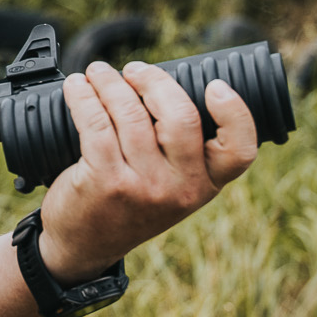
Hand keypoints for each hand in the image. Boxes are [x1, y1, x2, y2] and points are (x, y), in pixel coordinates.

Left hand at [36, 60, 257, 282]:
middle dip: (154, 81)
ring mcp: (143, 186)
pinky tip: (77, 87)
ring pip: (131, 114)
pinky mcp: (105, 181)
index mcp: (205, 186)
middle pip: (181, 117)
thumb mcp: (170, 189)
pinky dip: (83, 97)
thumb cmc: (129, 204)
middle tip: (135, 70)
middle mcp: (180, 189)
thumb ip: (180, 151)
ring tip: (98, 73)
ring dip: (110, 82)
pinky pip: (95, 123)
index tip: (215, 86)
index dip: (235, 113)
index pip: (239, 151)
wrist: (84, 246)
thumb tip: (163, 86)